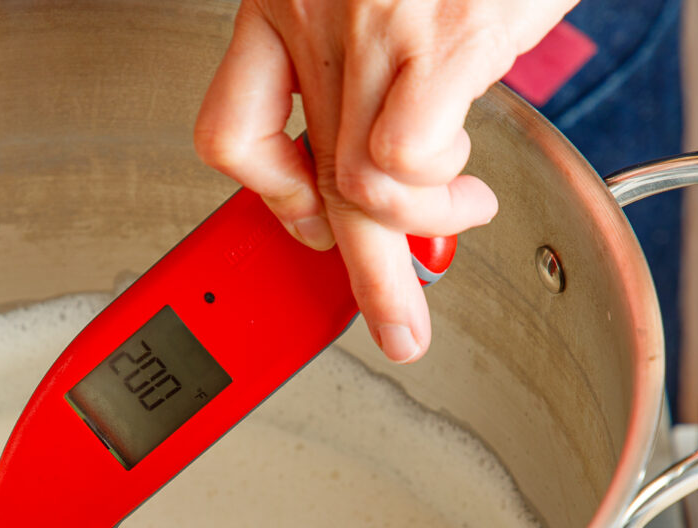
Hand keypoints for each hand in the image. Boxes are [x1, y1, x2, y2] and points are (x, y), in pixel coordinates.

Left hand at [195, 0, 574, 361]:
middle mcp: (314, 19)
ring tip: (455, 217)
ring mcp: (372, 33)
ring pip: (356, 190)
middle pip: (305, 183)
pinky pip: (405, 162)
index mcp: (282, 1)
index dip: (268, 195)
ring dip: (412, 232)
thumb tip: (394, 142)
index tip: (304, 217)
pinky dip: (438, 191)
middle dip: (356, 274)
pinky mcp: (442, 39)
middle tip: (391, 324)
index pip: (231, 131)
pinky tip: (466, 178)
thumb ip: (367, 59)